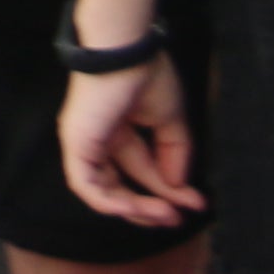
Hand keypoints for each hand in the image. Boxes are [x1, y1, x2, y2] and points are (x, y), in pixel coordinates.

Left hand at [59, 48, 200, 227]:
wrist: (125, 53)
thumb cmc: (145, 75)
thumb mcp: (169, 119)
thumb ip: (174, 152)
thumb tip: (178, 184)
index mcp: (117, 129)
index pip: (142, 167)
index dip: (169, 189)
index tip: (197, 204)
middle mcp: (98, 138)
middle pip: (121, 184)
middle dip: (150, 205)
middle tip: (177, 220)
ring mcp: (83, 143)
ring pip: (104, 190)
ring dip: (136, 208)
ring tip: (167, 216)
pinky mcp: (76, 144)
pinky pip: (87, 185)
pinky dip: (111, 202)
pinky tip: (138, 209)